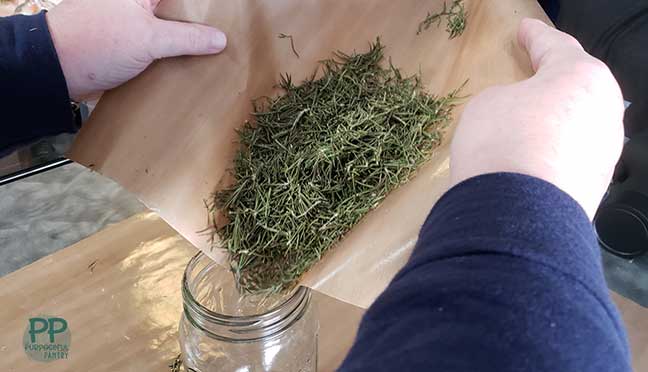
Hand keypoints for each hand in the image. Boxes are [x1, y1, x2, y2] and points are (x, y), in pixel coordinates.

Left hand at [46, 0, 226, 100]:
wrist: (57, 70)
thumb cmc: (97, 43)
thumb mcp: (150, 39)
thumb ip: (188, 38)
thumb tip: (220, 39)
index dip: (202, 7)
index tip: (228, 14)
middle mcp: (135, 3)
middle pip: (177, 10)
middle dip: (198, 23)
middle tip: (224, 34)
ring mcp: (130, 22)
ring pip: (168, 28)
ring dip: (186, 41)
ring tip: (212, 52)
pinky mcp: (127, 43)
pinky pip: (157, 46)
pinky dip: (172, 55)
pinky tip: (188, 66)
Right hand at [450, 18, 623, 218]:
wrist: (516, 216)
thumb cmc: (503, 143)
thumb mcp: (488, 105)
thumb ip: (508, 98)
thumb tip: (522, 117)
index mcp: (584, 79)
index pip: (556, 47)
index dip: (535, 37)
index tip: (524, 29)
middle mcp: (606, 114)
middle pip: (578, 88)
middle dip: (554, 81)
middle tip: (532, 74)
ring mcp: (604, 155)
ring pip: (577, 126)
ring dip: (552, 122)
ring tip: (526, 125)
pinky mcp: (594, 189)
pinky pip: (569, 159)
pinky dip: (550, 155)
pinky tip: (529, 161)